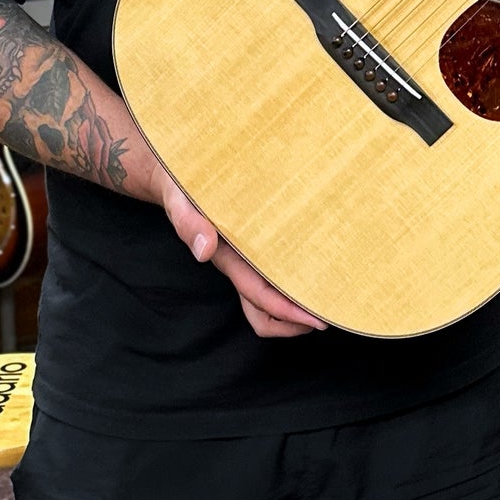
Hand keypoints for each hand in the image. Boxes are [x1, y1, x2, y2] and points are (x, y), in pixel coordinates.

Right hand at [157, 166, 326, 337]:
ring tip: (323, 303)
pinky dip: (292, 277)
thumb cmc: (181, 191)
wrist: (174, 179)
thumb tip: (205, 251)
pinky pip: (272, 270)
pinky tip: (314, 268)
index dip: (286, 311)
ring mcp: (245, 257)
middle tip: (326, 318)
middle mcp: (239, 264)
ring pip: (268, 297)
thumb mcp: (182, 203)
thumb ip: (190, 224)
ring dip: (292, 306)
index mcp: (228, 259)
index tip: (314, 319)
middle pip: (263, 310)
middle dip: (292, 320)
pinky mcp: (252, 243)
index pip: (259, 295)